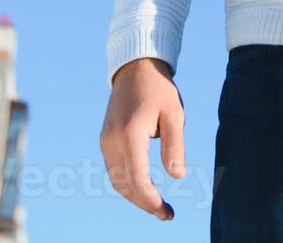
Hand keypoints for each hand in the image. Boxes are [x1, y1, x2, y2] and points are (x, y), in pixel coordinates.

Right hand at [100, 57, 183, 220]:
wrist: (135, 68)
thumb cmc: (158, 90)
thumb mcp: (174, 114)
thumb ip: (174, 146)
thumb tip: (177, 176)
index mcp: (130, 133)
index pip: (137, 178)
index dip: (150, 199)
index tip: (165, 211)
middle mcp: (112, 140)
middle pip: (124, 184)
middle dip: (144, 203)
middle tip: (166, 214)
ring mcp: (105, 140)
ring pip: (116, 180)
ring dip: (135, 196)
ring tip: (157, 205)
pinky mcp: (105, 139)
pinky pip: (114, 169)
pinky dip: (128, 183)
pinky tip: (145, 187)